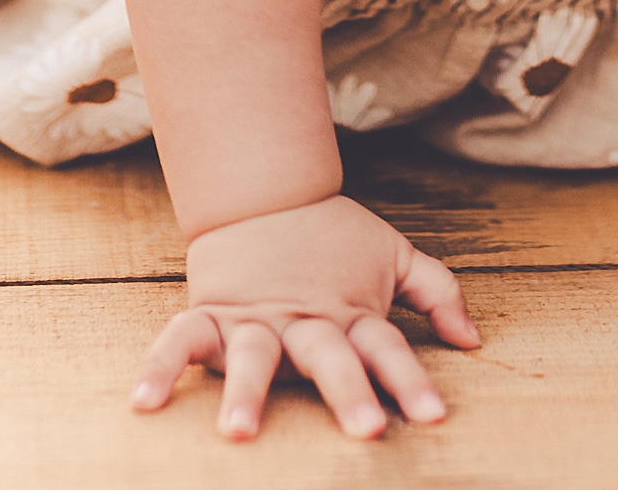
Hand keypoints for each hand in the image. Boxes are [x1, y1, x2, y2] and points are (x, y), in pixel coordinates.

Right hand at [130, 193, 479, 440]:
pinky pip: (181, 340)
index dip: (410, 378)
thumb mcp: (394, 255)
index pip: (387, 346)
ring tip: (240, 430)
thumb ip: (437, 292)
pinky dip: (162, 367)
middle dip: (348, 390)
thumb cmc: (335, 235)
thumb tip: (473, 341)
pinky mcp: (211, 312)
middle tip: (366, 430)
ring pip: (253, 354)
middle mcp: (304, 318)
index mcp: (350, 310)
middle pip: (330, 355)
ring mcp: (254, 317)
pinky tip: (144, 403)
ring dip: (247, 390)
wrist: (266, 188)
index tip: (433, 417)